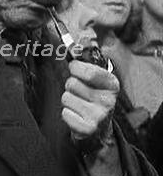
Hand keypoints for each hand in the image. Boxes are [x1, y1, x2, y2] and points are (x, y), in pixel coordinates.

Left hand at [62, 60, 123, 175]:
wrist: (99, 129)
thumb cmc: (94, 100)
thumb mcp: (97, 80)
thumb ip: (86, 62)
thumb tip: (74, 45)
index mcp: (111, 85)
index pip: (90, 71)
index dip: (76, 68)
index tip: (74, 68)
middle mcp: (108, 100)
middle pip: (72, 83)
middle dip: (70, 87)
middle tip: (79, 93)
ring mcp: (99, 115)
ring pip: (66, 97)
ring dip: (68, 101)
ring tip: (78, 105)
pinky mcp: (88, 128)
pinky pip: (65, 113)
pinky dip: (67, 114)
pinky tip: (76, 116)